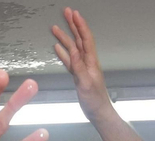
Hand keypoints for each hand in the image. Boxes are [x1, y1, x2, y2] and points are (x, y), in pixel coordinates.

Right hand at [52, 7, 112, 121]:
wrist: (98, 112)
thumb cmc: (94, 101)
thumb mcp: (85, 83)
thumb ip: (79, 67)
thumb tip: (73, 50)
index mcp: (91, 62)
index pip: (85, 39)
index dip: (80, 25)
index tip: (74, 14)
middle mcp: (87, 62)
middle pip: (79, 39)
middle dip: (73, 25)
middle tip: (66, 13)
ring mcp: (82, 67)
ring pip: (73, 47)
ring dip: (65, 37)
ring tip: (56, 28)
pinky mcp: (78, 74)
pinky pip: (69, 60)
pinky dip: (63, 52)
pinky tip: (57, 47)